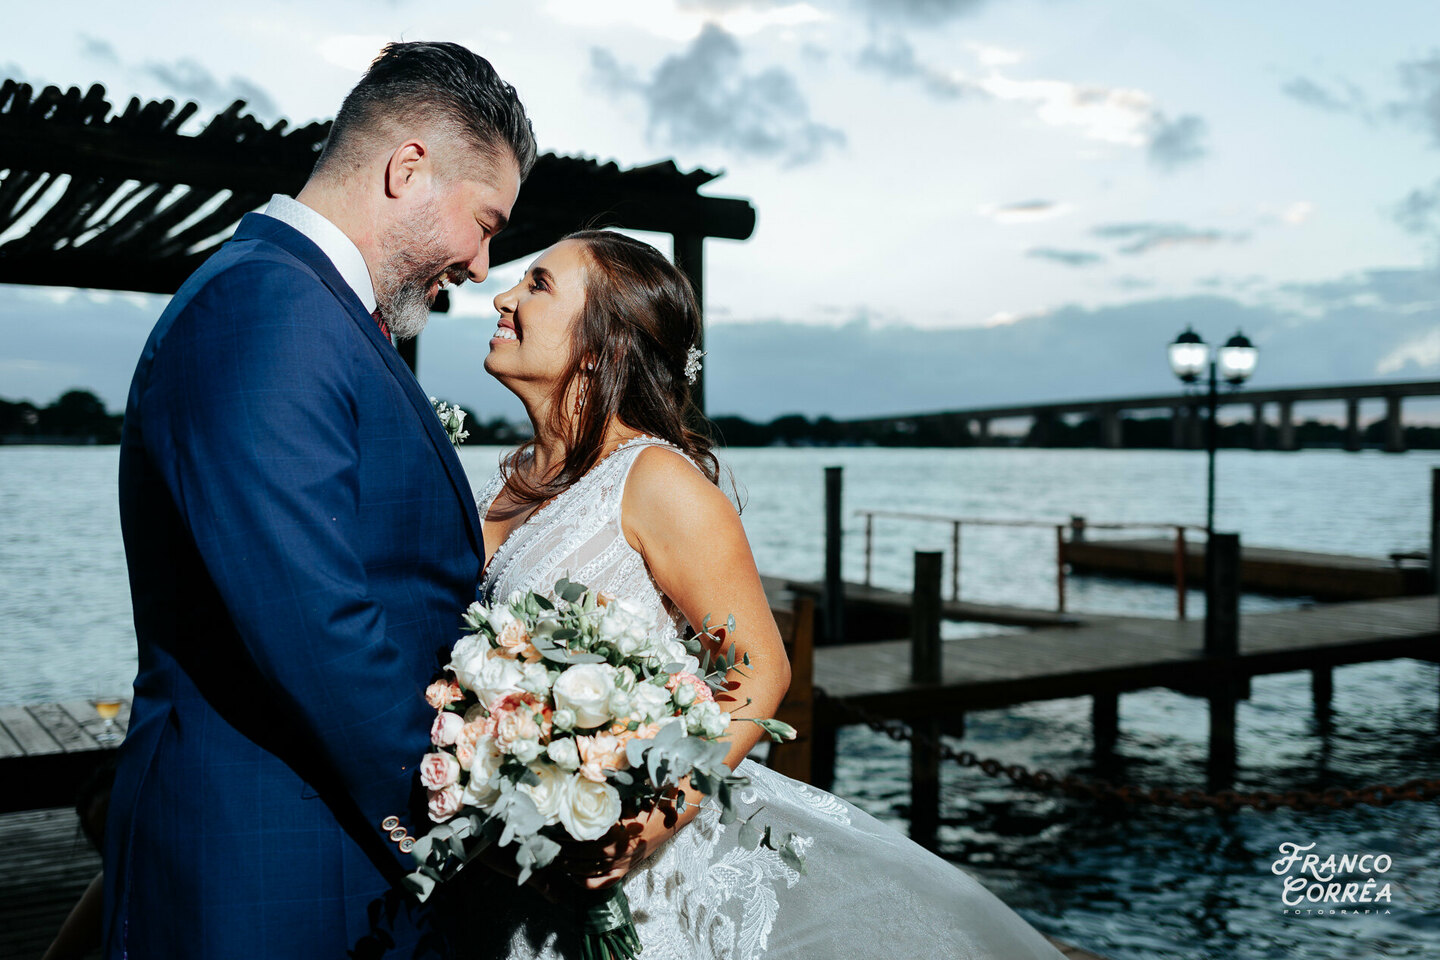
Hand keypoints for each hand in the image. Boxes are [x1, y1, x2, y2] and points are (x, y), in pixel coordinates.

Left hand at [550, 802, 685, 890]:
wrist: (668, 819)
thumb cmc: (646, 804)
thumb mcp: (625, 798)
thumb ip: (604, 799)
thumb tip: (579, 785)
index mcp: (617, 831)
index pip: (583, 836)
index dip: (565, 834)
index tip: (551, 829)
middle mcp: (618, 850)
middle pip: (582, 854)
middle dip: (562, 850)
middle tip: (547, 843)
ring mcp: (621, 864)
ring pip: (588, 870)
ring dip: (568, 866)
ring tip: (554, 858)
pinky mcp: (624, 872)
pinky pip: (601, 883)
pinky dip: (585, 882)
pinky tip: (573, 876)